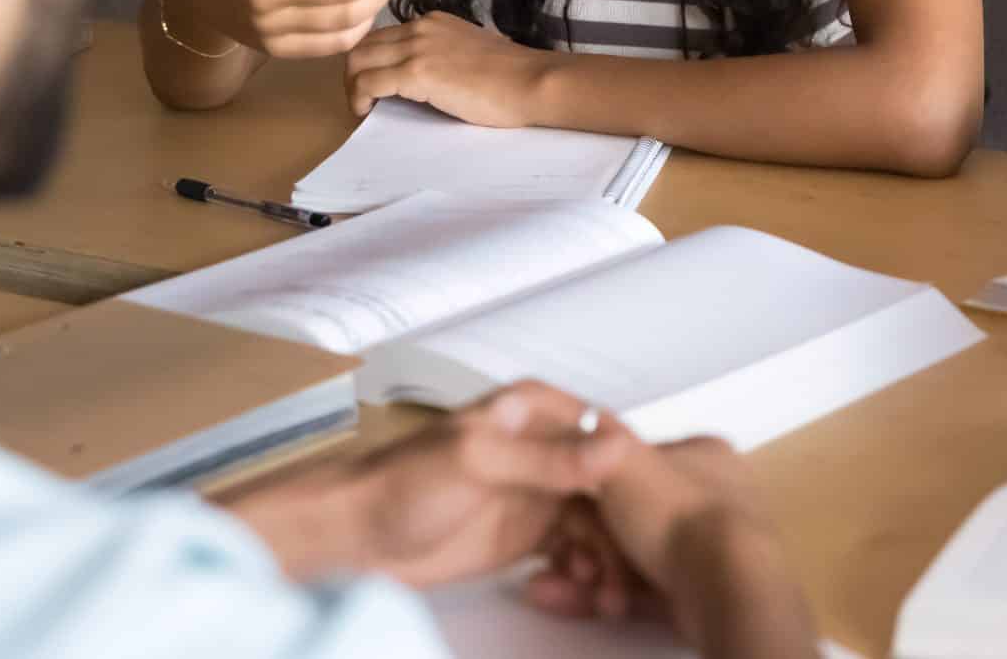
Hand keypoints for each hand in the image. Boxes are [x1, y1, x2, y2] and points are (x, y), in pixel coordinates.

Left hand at [233, 382, 623, 587]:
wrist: (353, 536)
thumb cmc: (403, 483)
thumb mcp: (480, 462)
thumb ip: (549, 458)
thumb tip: (617, 446)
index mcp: (536, 409)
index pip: (605, 434)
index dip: (634, 476)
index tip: (652, 517)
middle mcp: (545, 445)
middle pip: (608, 485)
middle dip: (624, 531)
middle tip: (627, 575)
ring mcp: (539, 491)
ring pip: (597, 522)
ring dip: (608, 558)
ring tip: (607, 596)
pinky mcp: (528, 532)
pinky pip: (575, 550)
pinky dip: (586, 572)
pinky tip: (588, 595)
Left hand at [345, 10, 548, 126]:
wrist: (530, 81)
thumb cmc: (511, 76)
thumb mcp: (469, 52)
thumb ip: (442, 55)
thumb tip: (421, 79)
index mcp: (433, 22)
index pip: (383, 35)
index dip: (370, 60)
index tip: (373, 84)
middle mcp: (420, 27)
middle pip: (362, 44)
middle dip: (353, 72)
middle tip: (361, 99)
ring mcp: (417, 48)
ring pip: (357, 60)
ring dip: (351, 86)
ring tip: (362, 108)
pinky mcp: (416, 72)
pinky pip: (367, 82)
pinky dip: (358, 98)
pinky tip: (366, 113)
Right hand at [523, 434, 817, 658]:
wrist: (722, 585)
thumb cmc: (679, 514)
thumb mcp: (626, 458)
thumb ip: (600, 437)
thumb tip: (585, 418)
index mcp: (705, 455)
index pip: (637, 462)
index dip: (594, 483)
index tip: (566, 508)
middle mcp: (713, 496)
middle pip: (630, 513)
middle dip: (589, 537)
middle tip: (568, 554)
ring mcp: (709, 546)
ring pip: (634, 553)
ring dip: (594, 566)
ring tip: (572, 580)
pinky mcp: (700, 589)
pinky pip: (642, 589)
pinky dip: (608, 592)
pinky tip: (581, 599)